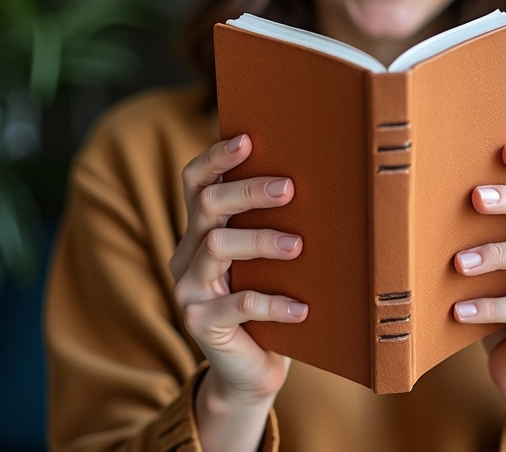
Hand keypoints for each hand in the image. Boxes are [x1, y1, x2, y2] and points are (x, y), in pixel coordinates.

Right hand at [170, 134, 306, 450]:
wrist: (251, 366)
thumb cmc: (268, 296)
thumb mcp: (265, 257)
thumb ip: (271, 224)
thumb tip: (318, 180)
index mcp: (201, 229)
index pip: (196, 182)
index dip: (216, 158)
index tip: (247, 139)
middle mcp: (187, 252)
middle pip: (206, 205)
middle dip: (247, 191)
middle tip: (289, 188)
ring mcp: (189, 289)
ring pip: (217, 247)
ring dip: (261, 242)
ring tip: (298, 246)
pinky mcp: (201, 323)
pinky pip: (237, 304)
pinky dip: (273, 303)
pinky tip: (303, 308)